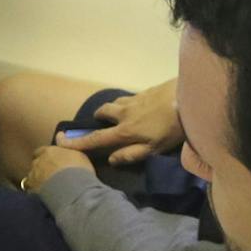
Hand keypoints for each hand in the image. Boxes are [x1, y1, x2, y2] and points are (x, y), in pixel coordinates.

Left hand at [20, 143, 92, 192]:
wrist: (72, 189)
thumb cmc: (78, 169)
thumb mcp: (78, 153)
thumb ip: (67, 145)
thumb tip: (60, 135)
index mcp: (48, 152)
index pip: (41, 151)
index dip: (46, 155)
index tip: (51, 160)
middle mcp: (38, 162)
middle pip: (36, 163)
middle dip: (41, 167)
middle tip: (51, 173)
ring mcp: (33, 177)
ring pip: (31, 177)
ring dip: (37, 179)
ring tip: (48, 186)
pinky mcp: (32, 191)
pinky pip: (31, 190)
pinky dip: (35, 191)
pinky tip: (43, 194)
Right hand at [60, 79, 182, 164]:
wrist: (189, 97)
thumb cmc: (172, 128)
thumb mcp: (153, 149)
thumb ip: (131, 154)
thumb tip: (111, 158)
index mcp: (124, 131)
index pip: (96, 138)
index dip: (78, 142)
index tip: (61, 142)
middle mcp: (124, 113)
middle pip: (102, 112)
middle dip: (97, 118)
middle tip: (100, 123)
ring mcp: (134, 100)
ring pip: (115, 102)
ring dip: (112, 108)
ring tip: (119, 115)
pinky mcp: (146, 91)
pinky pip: (129, 97)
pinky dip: (127, 103)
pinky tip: (139, 107)